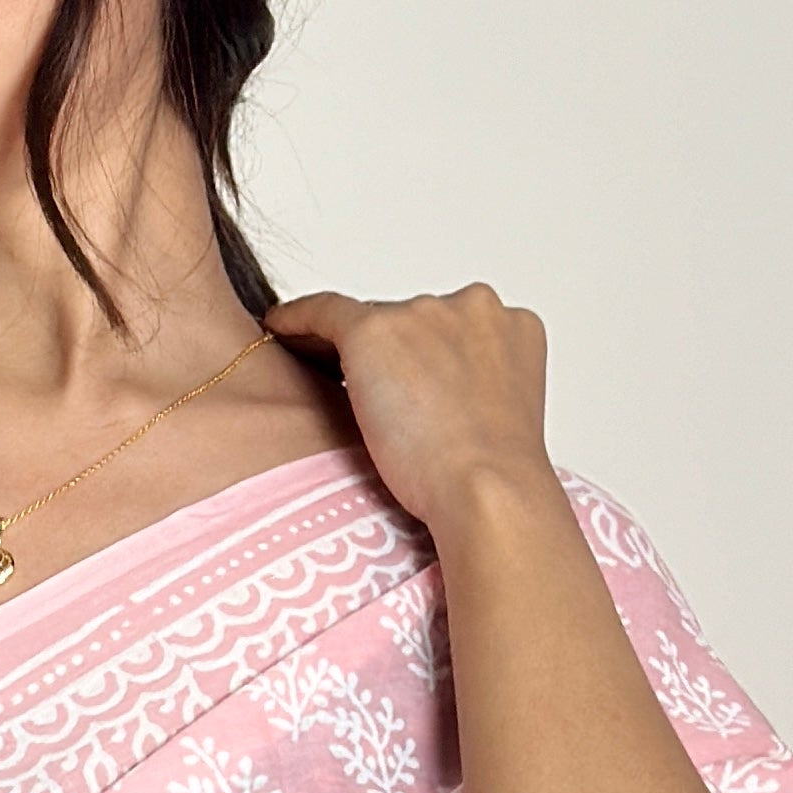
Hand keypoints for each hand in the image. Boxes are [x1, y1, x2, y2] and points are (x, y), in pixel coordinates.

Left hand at [262, 281, 551, 533]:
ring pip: (373, 325)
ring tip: (330, 388)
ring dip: (356, 354)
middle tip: (373, 400)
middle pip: (411, 322)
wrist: (486, 488)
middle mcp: (473, 304)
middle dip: (392, 356)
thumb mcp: (497, 416)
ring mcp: (423, 313)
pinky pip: (324, 311)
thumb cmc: (492, 476)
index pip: (450, 328)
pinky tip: (277, 327)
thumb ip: (470, 387)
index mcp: (514, 326)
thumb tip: (429, 396)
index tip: (399, 373)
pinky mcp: (375, 329)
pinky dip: (297, 320)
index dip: (421, 353)